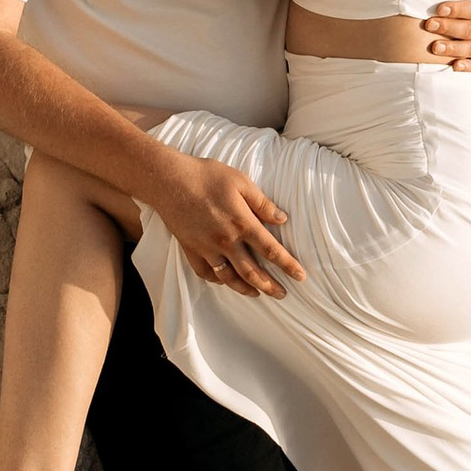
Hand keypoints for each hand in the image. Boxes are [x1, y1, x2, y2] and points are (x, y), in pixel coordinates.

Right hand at [148, 150, 306, 297]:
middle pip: (252, 271)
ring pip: (229, 277)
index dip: (288, 265)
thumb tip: (282, 219)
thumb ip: (262, 203)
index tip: (301, 276)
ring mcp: (207, 248)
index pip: (271, 250)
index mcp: (242, 223)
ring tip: (257, 294)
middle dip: (270, 285)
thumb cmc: (207, 176)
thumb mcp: (240, 182)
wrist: (169, 180)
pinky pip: (206, 272)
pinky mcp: (191, 249)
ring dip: (245, 288)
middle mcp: (226, 241)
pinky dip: (217, 280)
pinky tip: (225, 281)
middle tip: (282, 294)